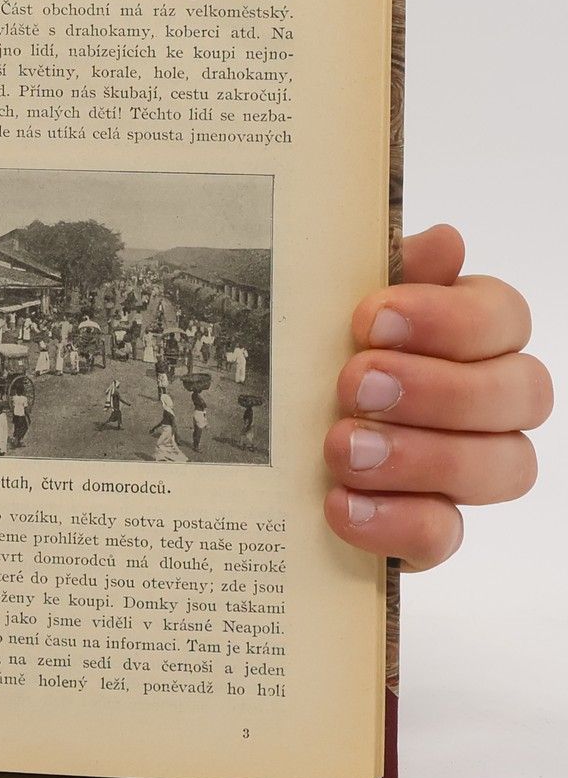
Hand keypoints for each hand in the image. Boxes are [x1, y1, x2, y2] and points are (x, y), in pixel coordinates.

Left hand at [326, 225, 549, 568]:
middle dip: (438, 388)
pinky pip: (446, 535)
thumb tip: (445, 241)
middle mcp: (489, 398)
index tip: (369, 318)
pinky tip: (341, 503)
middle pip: (522, 393)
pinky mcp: (431, 526)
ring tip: (341, 447)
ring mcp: (468, 467)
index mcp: (471, 329)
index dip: (449, 318)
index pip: (504, 317)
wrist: (256, 432)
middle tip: (354, 383)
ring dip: (421, 456)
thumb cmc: (311, 344)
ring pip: (504, 466)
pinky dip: (395, 521)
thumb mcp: (329, 298)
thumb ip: (383, 269)